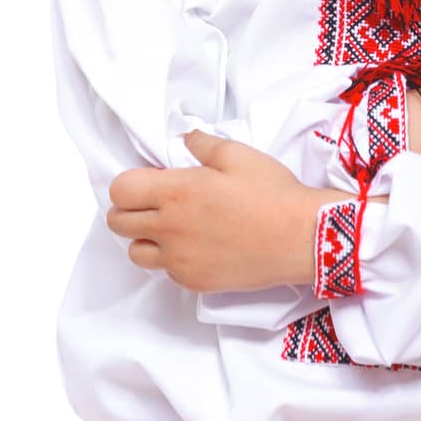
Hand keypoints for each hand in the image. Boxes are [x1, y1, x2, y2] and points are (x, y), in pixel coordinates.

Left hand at [106, 131, 327, 292]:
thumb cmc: (272, 193)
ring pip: (135, 252)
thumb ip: (202, 144)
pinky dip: (172, 259)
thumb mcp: (238, 154)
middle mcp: (169, 228)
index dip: (129, 184)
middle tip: (155, 203)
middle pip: (118, 223)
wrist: (302, 238)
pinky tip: (197, 246)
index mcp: (175, 192)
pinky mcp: (194, 281)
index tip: (149, 181)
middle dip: (129, 210)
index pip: (120, 190)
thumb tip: (185, 140)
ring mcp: (179, 260)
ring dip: (145, 238)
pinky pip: (165, 271)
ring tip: (173, 228)